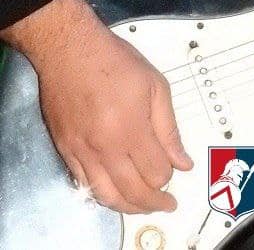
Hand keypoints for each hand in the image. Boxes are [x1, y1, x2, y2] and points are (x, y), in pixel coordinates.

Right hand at [5, 0, 192, 212]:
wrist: (69, 51)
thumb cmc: (115, 62)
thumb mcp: (154, 85)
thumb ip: (169, 128)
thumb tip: (183, 161)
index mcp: (131, 130)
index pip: (156, 173)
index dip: (169, 176)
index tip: (175, 170)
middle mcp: (105, 148)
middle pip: (132, 192)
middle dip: (154, 202)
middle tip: (166, 204)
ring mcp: (82, 152)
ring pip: (106, 196)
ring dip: (127, 206)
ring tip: (142, 205)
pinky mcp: (65, 151)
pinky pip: (84, 185)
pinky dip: (102, 194)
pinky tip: (114, 191)